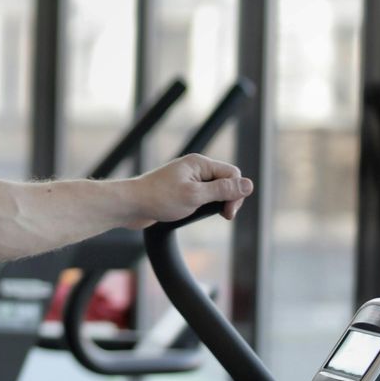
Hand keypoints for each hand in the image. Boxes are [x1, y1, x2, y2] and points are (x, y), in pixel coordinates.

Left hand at [126, 154, 253, 226]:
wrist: (130, 206)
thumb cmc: (159, 199)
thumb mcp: (195, 196)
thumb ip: (223, 190)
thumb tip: (249, 185)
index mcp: (199, 163)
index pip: (232, 174)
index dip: (235, 193)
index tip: (228, 213)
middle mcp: (194, 168)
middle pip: (225, 181)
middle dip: (228, 199)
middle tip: (224, 216)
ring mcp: (187, 180)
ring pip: (213, 191)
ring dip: (215, 204)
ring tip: (204, 214)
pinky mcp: (180, 191)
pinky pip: (201, 197)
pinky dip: (203, 207)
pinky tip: (195, 214)